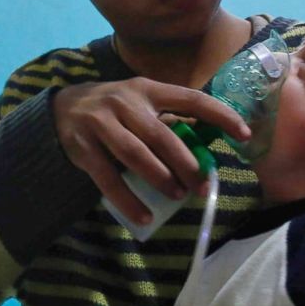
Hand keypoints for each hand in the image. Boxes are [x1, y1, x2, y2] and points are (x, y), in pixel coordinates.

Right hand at [52, 78, 250, 222]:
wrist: (60, 107)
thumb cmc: (115, 108)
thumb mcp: (141, 102)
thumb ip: (169, 117)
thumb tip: (209, 141)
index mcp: (148, 90)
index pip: (191, 99)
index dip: (220, 115)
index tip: (244, 133)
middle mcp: (125, 102)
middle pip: (161, 135)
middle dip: (186, 162)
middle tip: (202, 185)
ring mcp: (101, 123)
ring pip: (135, 155)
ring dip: (160, 178)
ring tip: (178, 196)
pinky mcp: (83, 147)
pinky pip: (108, 178)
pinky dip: (128, 199)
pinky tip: (145, 215)